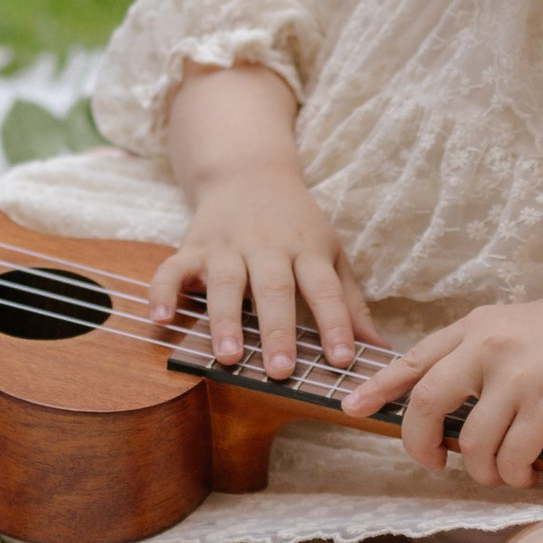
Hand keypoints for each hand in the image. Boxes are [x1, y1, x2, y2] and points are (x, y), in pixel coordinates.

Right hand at [155, 60, 374, 377]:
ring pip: (225, 283)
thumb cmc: (297, 225)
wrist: (249, 172)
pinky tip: (161, 317)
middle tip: (280, 370)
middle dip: (277, 330)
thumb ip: (351, 303)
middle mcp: (267, 247)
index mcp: (307, 250)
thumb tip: (382, 351)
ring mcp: (227, 246)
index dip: (335, 324)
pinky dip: (164, 291)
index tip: (343, 360)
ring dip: (225, 320)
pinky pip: (174, 269)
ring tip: (229, 356)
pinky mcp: (193, 246)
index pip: (325, 289)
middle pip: (273, 288)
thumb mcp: (331, 253)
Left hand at [341, 271, 542, 486]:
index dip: (380, 387)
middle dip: (419, 442)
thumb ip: (477, 354)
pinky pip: (510, 456)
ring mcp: (517, 377)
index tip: (353, 408)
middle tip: (430, 462)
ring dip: (480, 469)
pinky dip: (512, 475)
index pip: (416, 359)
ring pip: (472, 441)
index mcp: (477, 326)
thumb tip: (440, 401)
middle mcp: (489, 347)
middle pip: (428, 402)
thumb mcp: (515, 328)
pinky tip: (525, 473)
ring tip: (498, 471)